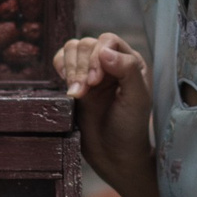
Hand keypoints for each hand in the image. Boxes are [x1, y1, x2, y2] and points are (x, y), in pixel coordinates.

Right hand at [54, 34, 154, 189]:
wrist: (114, 155)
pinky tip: (67, 88)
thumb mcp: (137, 99)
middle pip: (86, 44)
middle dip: (81, 66)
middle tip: (83, 92)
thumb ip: (127, 70)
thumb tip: (104, 50)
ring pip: (72, 50)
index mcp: (130, 62)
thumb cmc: (130, 128)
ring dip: (70, 69)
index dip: (97, 57)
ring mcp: (90, 72)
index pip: (107, 41)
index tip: (95, 81)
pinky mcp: (74, 83)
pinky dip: (59, 69)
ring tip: (75, 94)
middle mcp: (110, 63)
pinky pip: (60, 61)